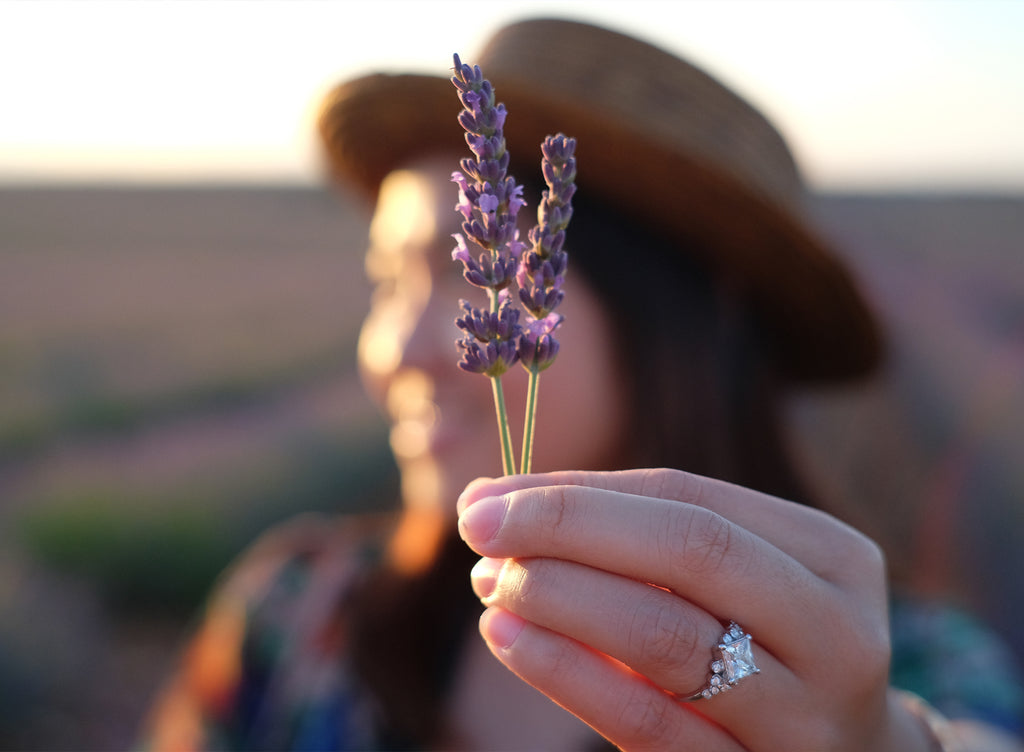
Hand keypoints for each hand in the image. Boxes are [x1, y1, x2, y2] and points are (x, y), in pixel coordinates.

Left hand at [457, 468, 930, 750]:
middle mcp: (835, 631)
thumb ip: (632, 536)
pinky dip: (568, 674)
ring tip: (489, 581)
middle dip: (568, 527)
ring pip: (666, 637)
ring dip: (559, 598)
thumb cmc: (758, 647)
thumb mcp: (730, 583)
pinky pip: (649, 722)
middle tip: (477, 526)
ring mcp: (804, 715)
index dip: (579, 491)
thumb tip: (493, 497)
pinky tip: (508, 638)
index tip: (491, 494)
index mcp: (831, 556)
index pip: (688, 497)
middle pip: (690, 550)